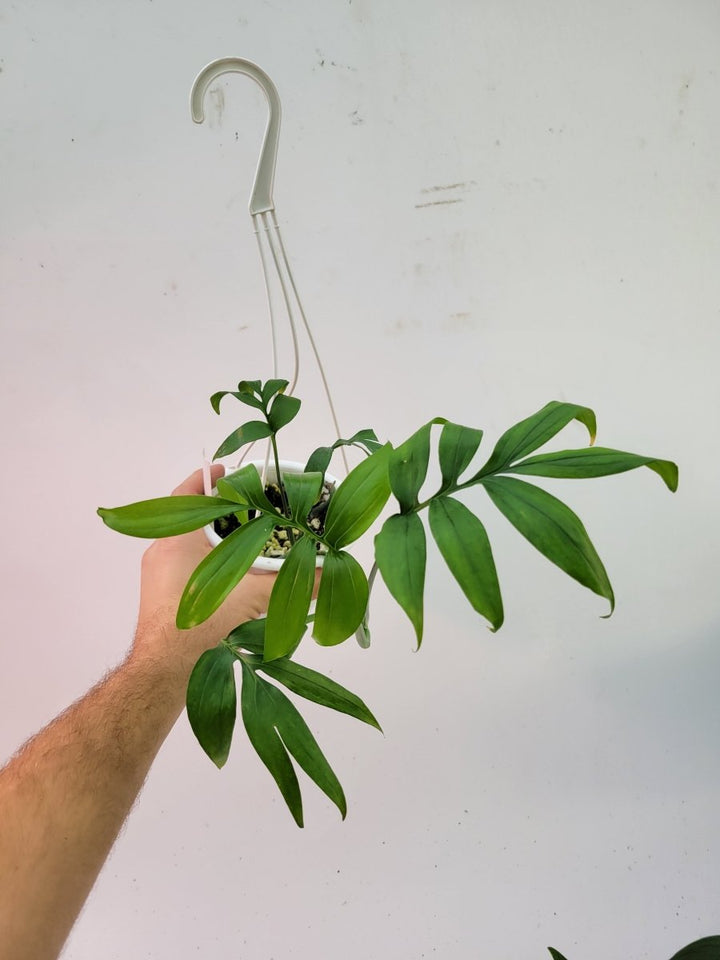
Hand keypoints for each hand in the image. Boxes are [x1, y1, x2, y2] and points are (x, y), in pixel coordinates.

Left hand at [132, 465, 281, 687]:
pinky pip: (187, 569)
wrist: (163, 672)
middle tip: (252, 509)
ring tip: (250, 541)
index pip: (187, 493)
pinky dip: (210, 565)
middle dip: (222, 513)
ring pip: (190, 546)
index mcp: (176, 538)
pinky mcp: (161, 600)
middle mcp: (162, 552)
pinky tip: (235, 578)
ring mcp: (158, 577)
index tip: (229, 469)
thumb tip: (329, 573)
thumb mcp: (251, 597)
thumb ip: (290, 582)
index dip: (208, 478)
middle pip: (192, 519)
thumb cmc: (199, 623)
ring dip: (217, 541)